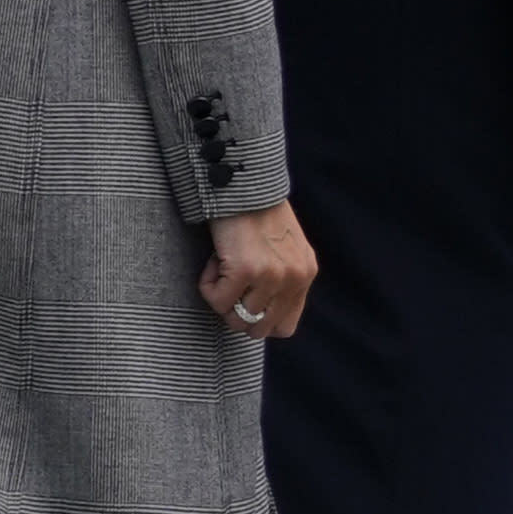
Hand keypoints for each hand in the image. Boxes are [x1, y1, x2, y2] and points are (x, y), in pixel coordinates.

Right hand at [200, 201, 316, 340]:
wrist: (243, 184)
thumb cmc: (256, 213)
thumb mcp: (283, 250)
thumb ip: (281, 281)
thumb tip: (258, 316)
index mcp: (305, 275)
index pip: (284, 327)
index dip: (259, 321)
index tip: (244, 300)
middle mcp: (294, 278)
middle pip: (259, 328)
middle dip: (236, 313)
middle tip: (228, 284)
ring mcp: (272, 276)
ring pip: (236, 318)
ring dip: (221, 296)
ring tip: (222, 266)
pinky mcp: (246, 270)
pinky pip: (216, 300)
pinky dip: (207, 284)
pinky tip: (213, 260)